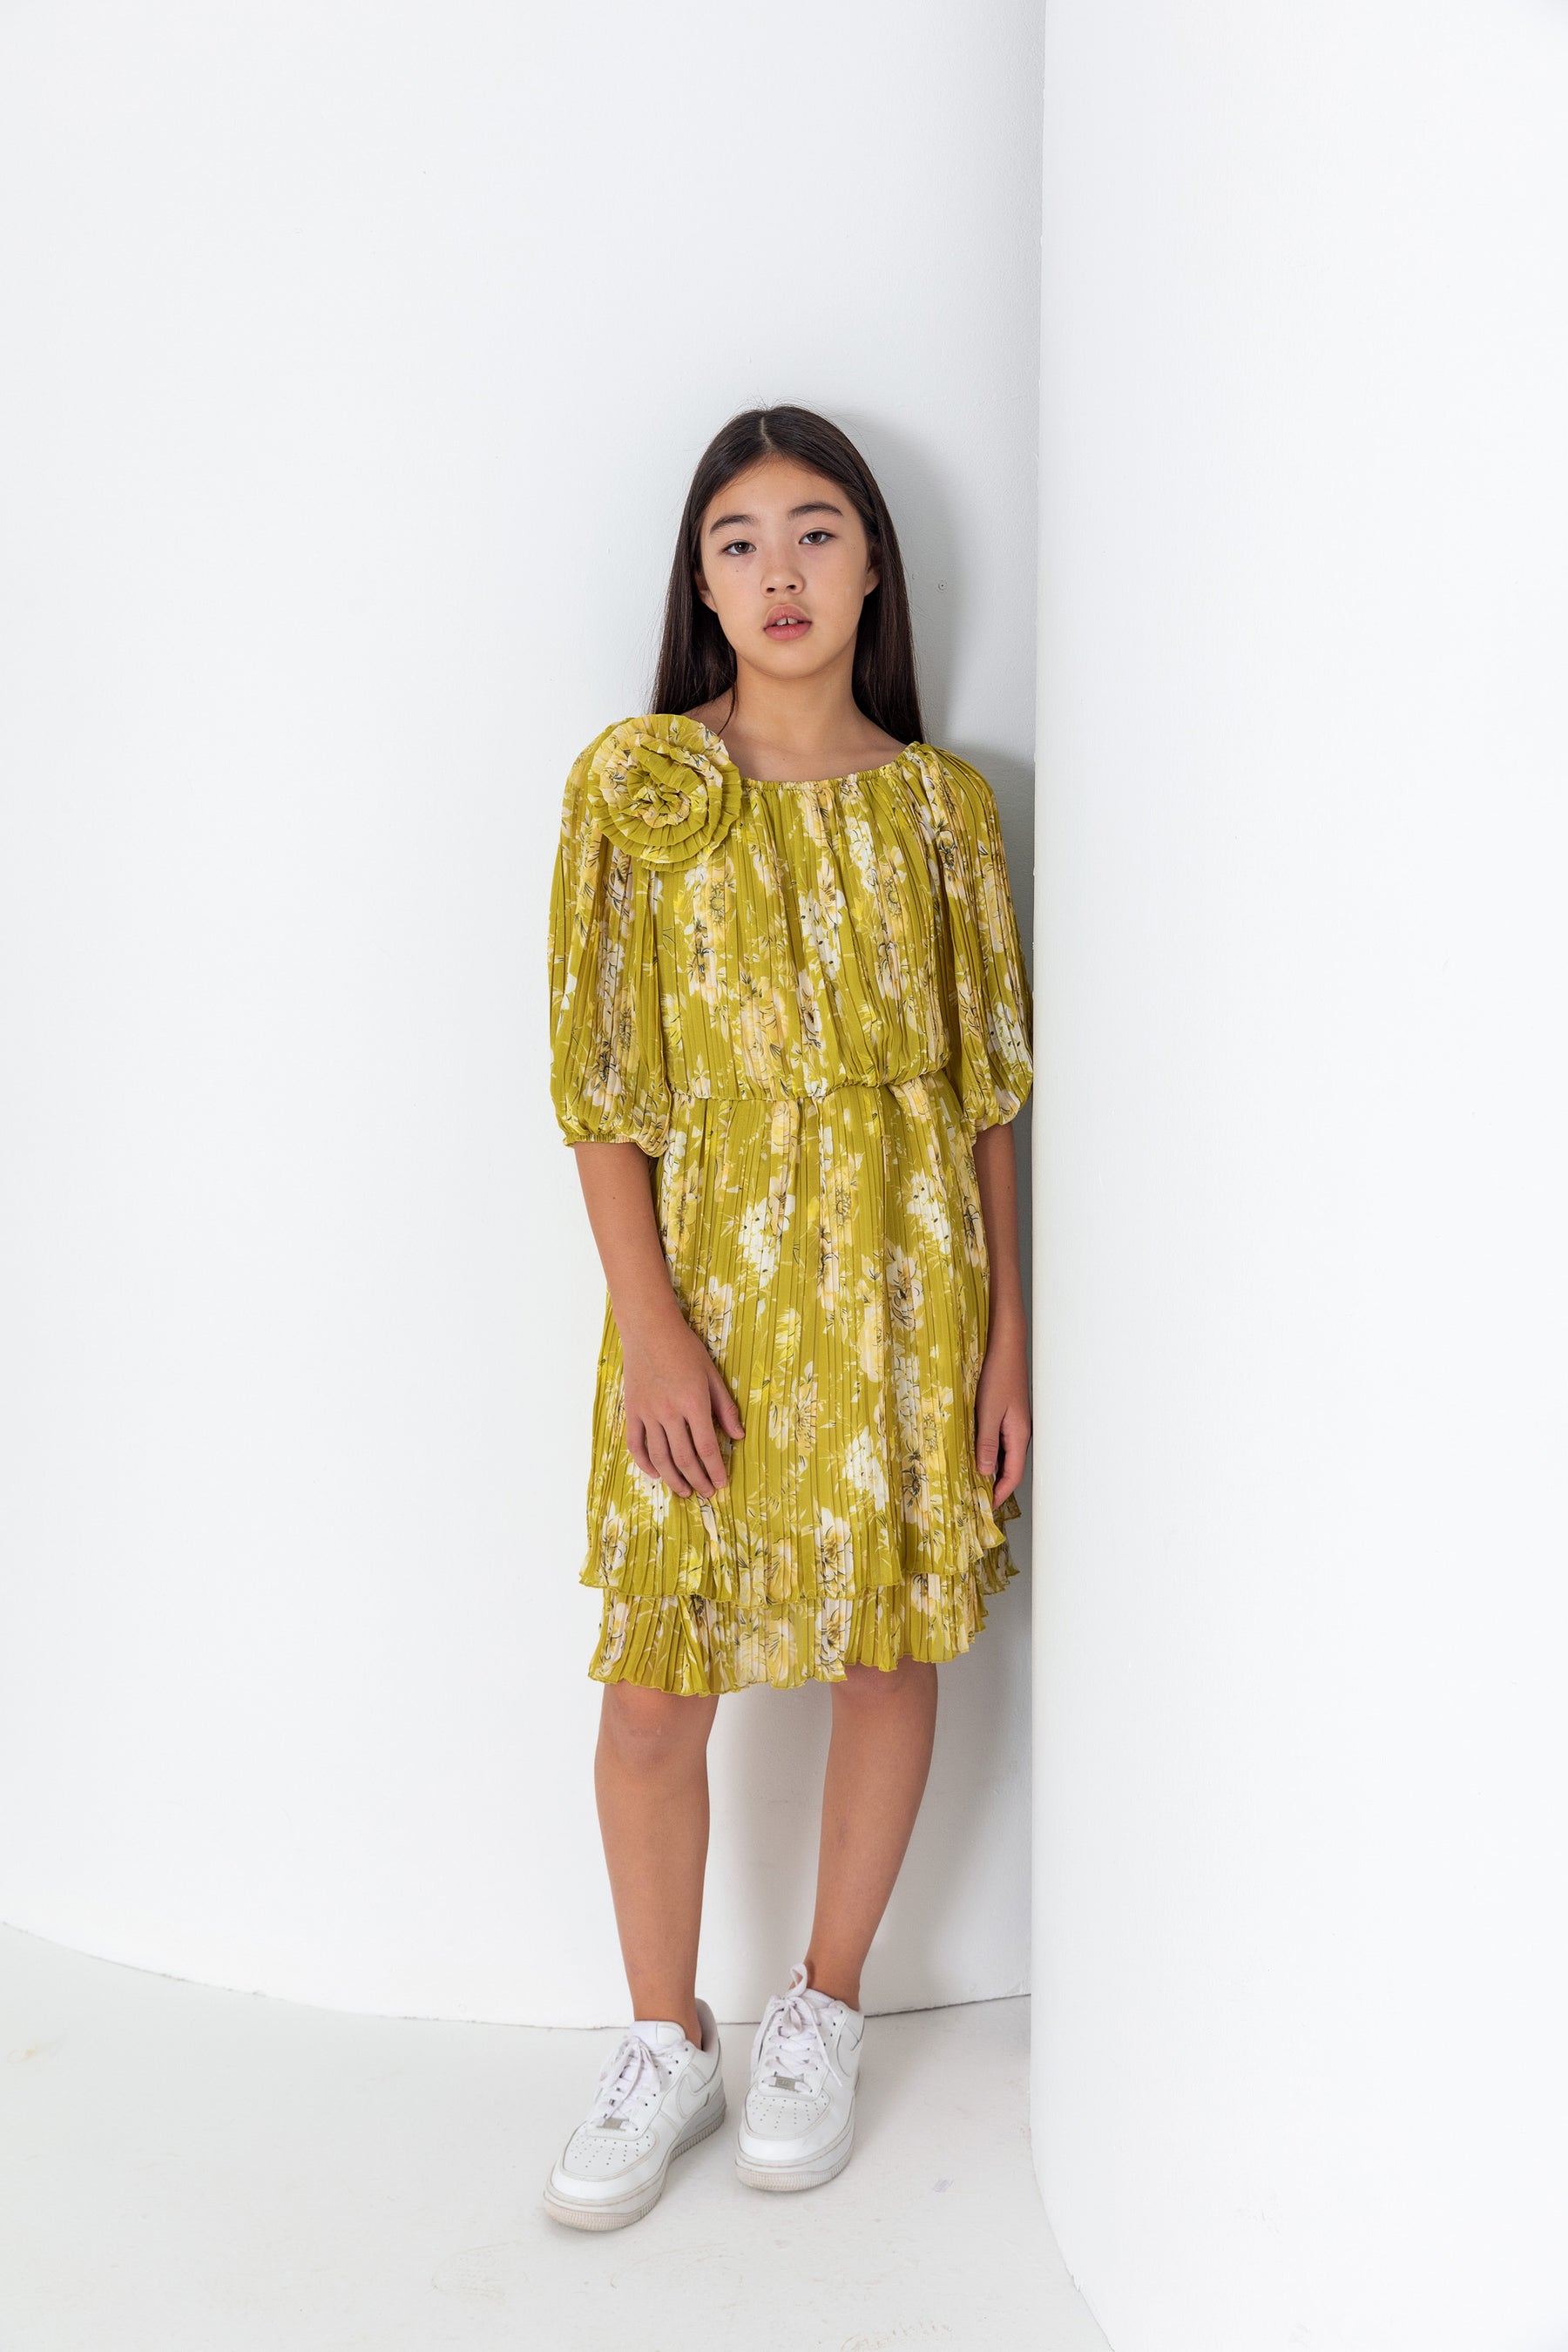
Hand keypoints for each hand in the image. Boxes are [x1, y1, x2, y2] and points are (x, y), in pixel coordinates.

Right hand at [620, 1311, 744, 1499]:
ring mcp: (648, 1412)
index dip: (715, 1469)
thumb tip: (738, 1436)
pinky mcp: (631, 1410)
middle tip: (707, 1492)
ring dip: (673, 1478)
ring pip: (660, 1456)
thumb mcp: (712, 1374)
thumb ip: (725, 1406)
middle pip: (684, 1457)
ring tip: (685, 1491)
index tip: (722, 1483)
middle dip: (698, 1479)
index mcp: (693, 1402)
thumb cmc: (685, 1348)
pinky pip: (636, 1444)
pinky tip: (656, 1474)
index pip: (707, 1446)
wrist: (649, 1329)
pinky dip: (645, 1463)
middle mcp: (669, 1411)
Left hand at [975, 1312, 1030, 1506]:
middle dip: (996, 1486)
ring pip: (1006, 1455)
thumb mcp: (987, 1411)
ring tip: (973, 1481)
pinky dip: (990, 1453)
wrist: (1005, 1347)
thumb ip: (987, 1443)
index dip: (1000, 1493)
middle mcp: (1021, 1432)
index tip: (987, 1507)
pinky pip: (1001, 1441)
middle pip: (1011, 1468)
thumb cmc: (997, 1375)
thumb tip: (986, 1472)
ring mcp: (1015, 1424)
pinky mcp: (1008, 1415)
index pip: (1013, 1475)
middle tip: (977, 1499)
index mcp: (1019, 1434)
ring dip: (992, 1470)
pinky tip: (975, 1453)